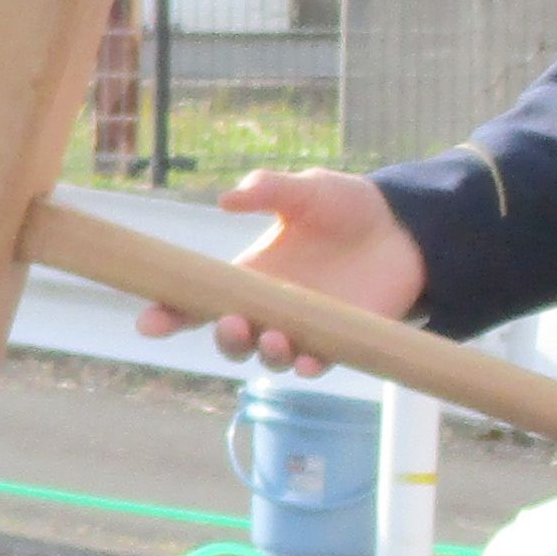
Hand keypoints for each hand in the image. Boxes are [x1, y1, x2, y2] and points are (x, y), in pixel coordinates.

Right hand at [140, 166, 426, 374]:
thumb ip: (268, 189)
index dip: (170, 313)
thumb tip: (227, 198)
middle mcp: (271, 307)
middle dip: (224, 338)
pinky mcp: (340, 340)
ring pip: (269, 356)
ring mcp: (304, 328)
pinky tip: (308, 360)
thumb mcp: (306, 189)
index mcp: (251, 274)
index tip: (148, 322)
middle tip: (231, 323)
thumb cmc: (349, 207)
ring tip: (274, 337)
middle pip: (231, 337)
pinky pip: (316, 363)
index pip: (201, 301)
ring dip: (265, 353)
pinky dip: (308, 366)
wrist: (408, 228)